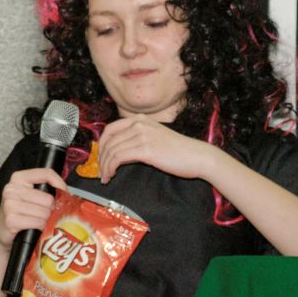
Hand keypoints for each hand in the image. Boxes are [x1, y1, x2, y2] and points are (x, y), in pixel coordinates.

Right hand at [0, 167, 65, 249]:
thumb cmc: (18, 213)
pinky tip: (36, 227)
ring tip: (40, 221)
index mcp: (18, 178)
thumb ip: (44, 190)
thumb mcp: (29, 195)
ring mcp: (10, 204)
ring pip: (44, 212)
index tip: (64, 193)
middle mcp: (12, 189)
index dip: (59, 183)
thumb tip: (65, 193)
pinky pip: (38, 222)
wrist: (2, 232)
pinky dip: (41, 227)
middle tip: (47, 214)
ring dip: (46, 220)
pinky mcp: (11, 220)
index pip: (46, 173)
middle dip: (51, 209)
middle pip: (48, 198)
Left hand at [96, 117, 219, 183]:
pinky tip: (111, 175)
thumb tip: (118, 152)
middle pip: (109, 140)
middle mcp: (139, 123)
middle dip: (101, 158)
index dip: (102, 145)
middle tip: (101, 172)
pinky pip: (118, 157)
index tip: (101, 158)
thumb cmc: (178, 151)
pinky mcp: (145, 149)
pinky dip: (110, 168)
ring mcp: (142, 135)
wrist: (196, 156)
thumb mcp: (154, 138)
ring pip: (112, 150)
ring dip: (105, 166)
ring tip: (105, 177)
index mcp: (140, 119)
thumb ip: (137, 139)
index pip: (110, 129)